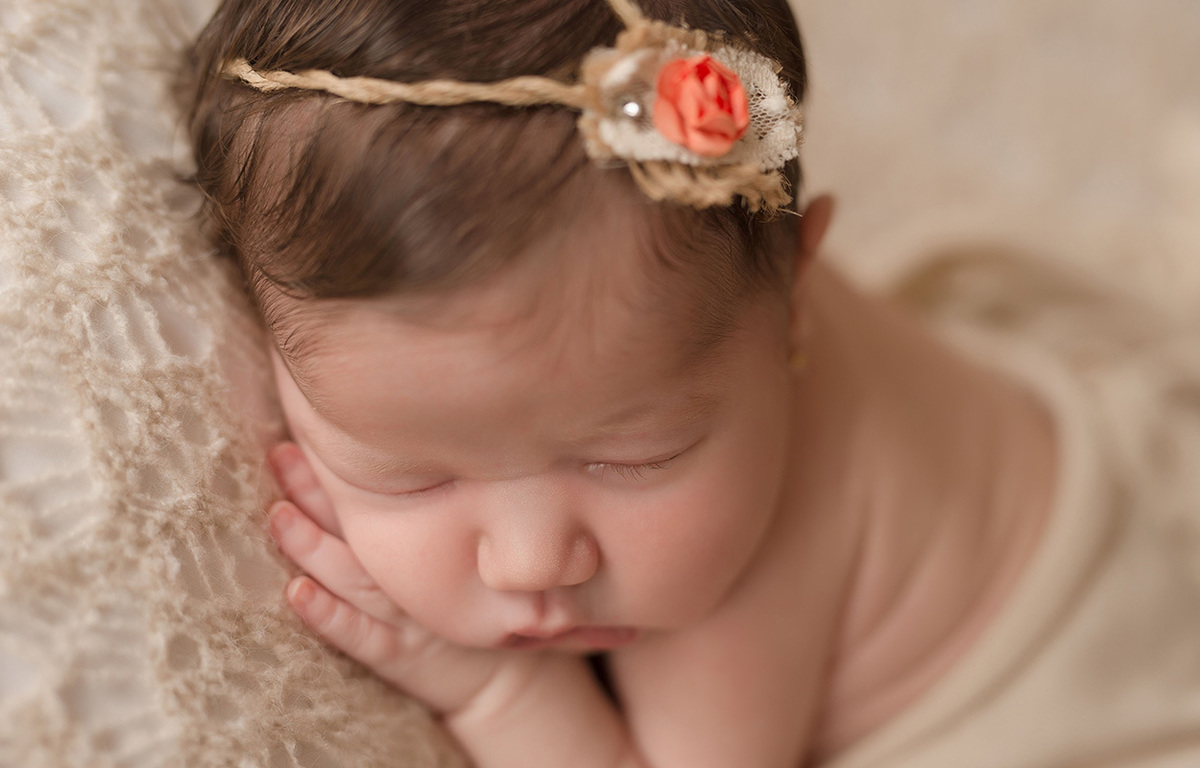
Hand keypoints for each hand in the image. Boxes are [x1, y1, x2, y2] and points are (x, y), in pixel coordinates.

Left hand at [266, 442, 520, 716]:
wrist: (503, 675)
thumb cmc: (478, 603)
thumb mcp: (468, 548)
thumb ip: (433, 509)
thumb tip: (414, 441)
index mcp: (425, 541)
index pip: (379, 498)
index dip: (343, 467)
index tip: (313, 429)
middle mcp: (412, 572)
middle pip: (360, 525)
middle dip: (317, 490)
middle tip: (282, 453)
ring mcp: (403, 614)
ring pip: (352, 574)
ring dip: (312, 544)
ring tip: (278, 514)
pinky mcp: (397, 654)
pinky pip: (359, 634)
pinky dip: (326, 615)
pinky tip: (297, 594)